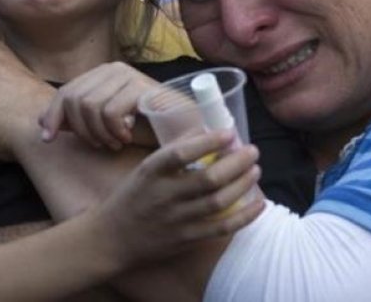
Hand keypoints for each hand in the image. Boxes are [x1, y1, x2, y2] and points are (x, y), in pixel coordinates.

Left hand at [40, 62, 159, 149]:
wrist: (183, 131)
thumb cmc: (146, 128)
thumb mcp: (103, 127)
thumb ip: (75, 121)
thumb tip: (41, 121)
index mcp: (102, 74)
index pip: (65, 92)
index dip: (52, 116)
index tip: (47, 139)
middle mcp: (114, 69)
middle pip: (74, 100)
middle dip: (81, 130)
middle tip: (100, 144)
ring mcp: (129, 75)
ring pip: (90, 106)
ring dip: (99, 133)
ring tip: (115, 142)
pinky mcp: (142, 87)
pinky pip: (110, 112)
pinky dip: (114, 132)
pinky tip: (127, 137)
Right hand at [92, 130, 262, 267]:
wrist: (111, 240)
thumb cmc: (131, 198)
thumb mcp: (144, 169)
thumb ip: (172, 152)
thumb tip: (204, 130)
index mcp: (151, 173)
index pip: (180, 154)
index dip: (207, 142)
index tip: (228, 132)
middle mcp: (164, 196)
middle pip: (207, 179)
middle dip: (235, 163)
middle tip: (252, 151)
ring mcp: (176, 220)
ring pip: (217, 202)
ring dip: (242, 184)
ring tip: (255, 170)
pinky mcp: (187, 239)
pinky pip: (221, 228)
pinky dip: (244, 216)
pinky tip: (259, 203)